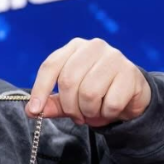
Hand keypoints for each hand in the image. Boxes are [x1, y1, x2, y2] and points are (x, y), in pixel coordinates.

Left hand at [26, 38, 150, 126]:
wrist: (132, 94)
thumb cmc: (97, 93)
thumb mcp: (70, 97)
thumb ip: (51, 102)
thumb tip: (31, 111)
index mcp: (74, 47)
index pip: (51, 66)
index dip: (40, 89)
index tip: (34, 111)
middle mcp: (93, 47)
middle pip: (69, 81)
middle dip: (70, 107)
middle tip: (77, 117)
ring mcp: (114, 57)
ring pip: (89, 93)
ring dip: (89, 111)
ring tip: (94, 112)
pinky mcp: (130, 73)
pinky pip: (110, 103)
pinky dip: (107, 113)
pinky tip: (110, 109)